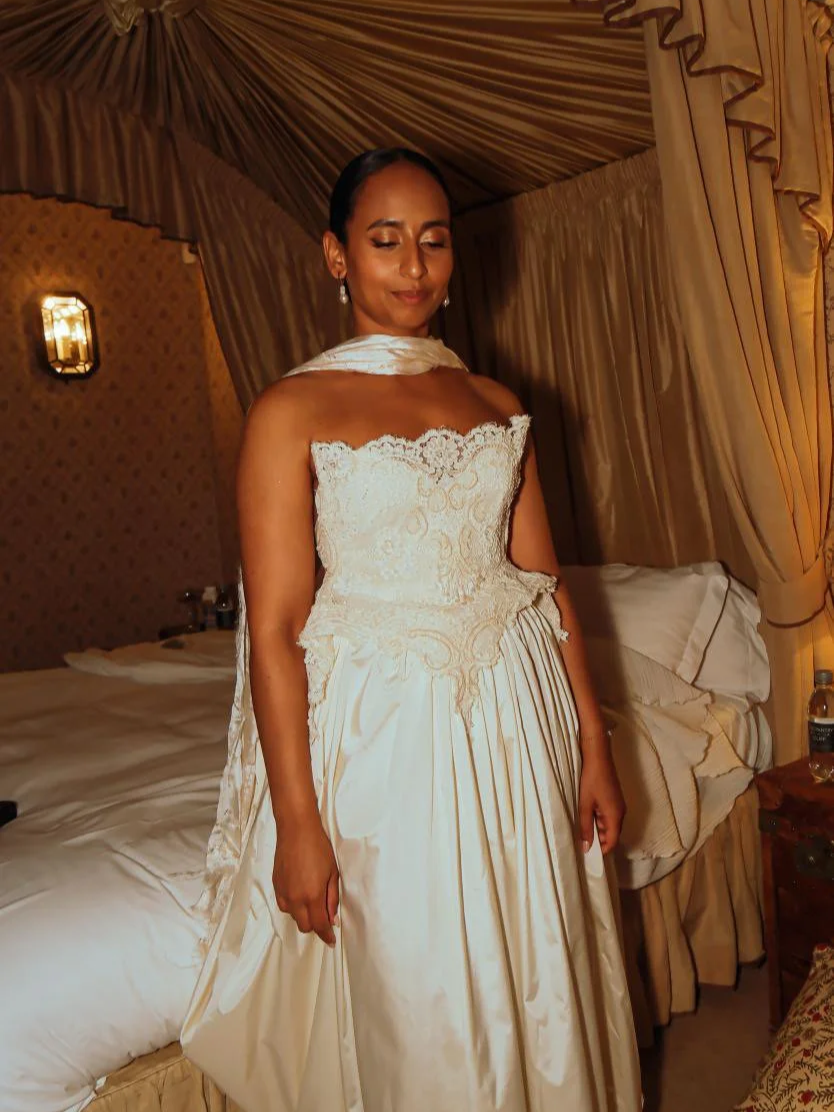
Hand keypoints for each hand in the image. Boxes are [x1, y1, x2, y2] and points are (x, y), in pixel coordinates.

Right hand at [273, 811, 339, 946]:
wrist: (296, 830)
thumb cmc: (319, 848)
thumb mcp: (333, 873)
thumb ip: (332, 898)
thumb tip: (332, 919)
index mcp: (312, 896)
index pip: (319, 925)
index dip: (326, 936)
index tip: (331, 941)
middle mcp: (295, 899)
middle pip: (305, 926)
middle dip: (316, 925)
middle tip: (324, 914)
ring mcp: (283, 893)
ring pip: (293, 917)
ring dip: (303, 915)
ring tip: (312, 898)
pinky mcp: (275, 886)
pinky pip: (284, 905)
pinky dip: (293, 905)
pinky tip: (300, 892)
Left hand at [578, 747, 625, 856]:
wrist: (598, 756)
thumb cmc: (591, 779)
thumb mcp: (585, 804)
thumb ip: (586, 827)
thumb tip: (586, 847)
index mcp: (615, 815)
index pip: (613, 841)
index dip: (602, 850)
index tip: (589, 855)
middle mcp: (621, 812)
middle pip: (612, 834)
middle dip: (600, 841)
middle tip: (583, 844)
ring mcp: (619, 804)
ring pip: (610, 824)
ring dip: (599, 829)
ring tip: (583, 831)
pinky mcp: (614, 798)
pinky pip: (609, 815)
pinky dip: (600, 820)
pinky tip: (587, 817)